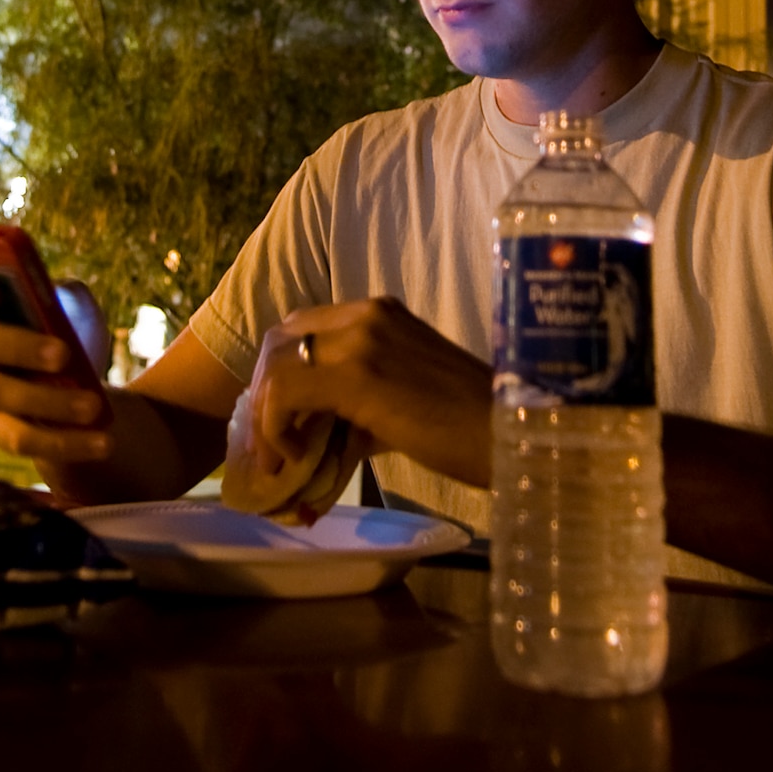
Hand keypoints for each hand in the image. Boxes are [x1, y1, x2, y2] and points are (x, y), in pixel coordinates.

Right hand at [0, 262, 113, 466]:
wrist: (82, 380)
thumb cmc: (71, 330)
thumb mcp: (75, 306)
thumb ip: (65, 296)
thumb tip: (59, 299)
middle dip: (16, 345)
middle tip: (64, 353)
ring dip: (48, 401)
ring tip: (94, 406)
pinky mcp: (0, 429)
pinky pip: (22, 439)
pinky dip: (66, 442)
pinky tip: (104, 443)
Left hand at [247, 298, 493, 487]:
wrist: (508, 434)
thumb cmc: (470, 427)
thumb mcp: (404, 399)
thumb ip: (358, 407)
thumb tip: (318, 438)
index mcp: (380, 312)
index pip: (302, 327)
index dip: (280, 374)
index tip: (281, 422)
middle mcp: (366, 313)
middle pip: (280, 340)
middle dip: (264, 394)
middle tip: (270, 444)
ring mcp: (361, 338)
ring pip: (276, 366)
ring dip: (265, 417)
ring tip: (280, 459)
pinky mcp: (356, 374)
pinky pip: (285, 394)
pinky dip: (275, 429)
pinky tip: (295, 459)